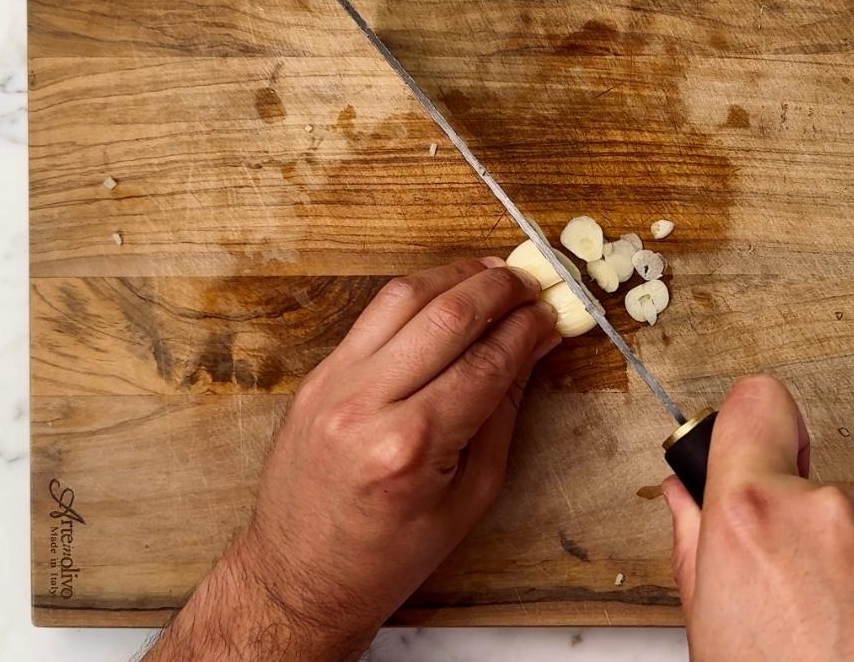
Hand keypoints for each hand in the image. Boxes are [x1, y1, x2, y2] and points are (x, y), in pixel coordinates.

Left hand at [145, 257, 559, 661]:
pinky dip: (417, 294)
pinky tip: (447, 292)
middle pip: (447, 316)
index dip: (528, 329)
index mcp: (412, 448)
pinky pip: (373, 316)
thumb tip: (534, 344)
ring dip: (457, 276)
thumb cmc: (390, 556)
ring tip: (495, 274)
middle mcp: (367, 406)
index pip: (487, 362)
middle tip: (532, 281)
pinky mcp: (316, 376)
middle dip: (500, 289)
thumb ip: (503, 411)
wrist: (300, 579)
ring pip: (404, 297)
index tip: (554, 312)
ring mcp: (333, 385)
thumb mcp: (472, 495)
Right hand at [664, 375, 853, 661]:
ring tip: (848, 646)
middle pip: (814, 487)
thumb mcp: (708, 635)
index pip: (754, 404)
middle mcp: (834, 513)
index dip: (749, 426)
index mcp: (756, 518)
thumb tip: (688, 500)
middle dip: (804, 532)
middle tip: (796, 605)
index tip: (752, 448)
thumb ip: (697, 548)